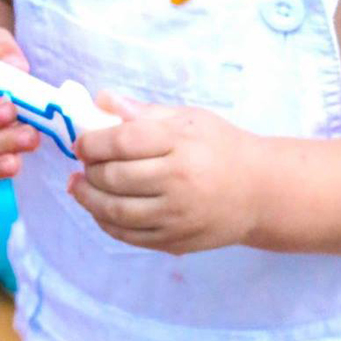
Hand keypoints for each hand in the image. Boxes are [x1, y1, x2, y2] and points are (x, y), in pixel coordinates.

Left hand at [68, 92, 262, 253]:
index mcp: (181, 144)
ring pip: (115, 211)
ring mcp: (177, 215)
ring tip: (79, 186)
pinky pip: (129, 236)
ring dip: (88, 199)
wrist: (262, 192)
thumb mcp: (191, 118)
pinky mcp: (176, 240)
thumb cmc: (223, 148)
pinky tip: (99, 210)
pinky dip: (105, 223)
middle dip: (89, 169)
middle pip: (114, 177)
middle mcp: (179, 181)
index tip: (82, 142)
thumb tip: (102, 99)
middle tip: (84, 163)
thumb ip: (144, 112)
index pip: (122, 141)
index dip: (92, 141)